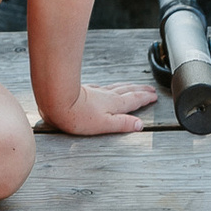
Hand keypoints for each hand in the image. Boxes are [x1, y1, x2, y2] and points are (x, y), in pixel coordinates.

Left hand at [41, 81, 159, 136]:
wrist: (56, 101)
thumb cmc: (78, 116)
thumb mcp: (104, 124)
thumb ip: (122, 124)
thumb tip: (140, 124)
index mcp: (114, 104)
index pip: (134, 100)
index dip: (145, 98)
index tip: (154, 96)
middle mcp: (107, 96)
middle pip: (127, 90)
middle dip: (140, 90)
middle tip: (150, 88)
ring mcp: (96, 92)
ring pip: (117, 87)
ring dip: (128, 86)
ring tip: (135, 86)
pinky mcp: (85, 90)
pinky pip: (104, 87)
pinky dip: (111, 86)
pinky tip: (107, 87)